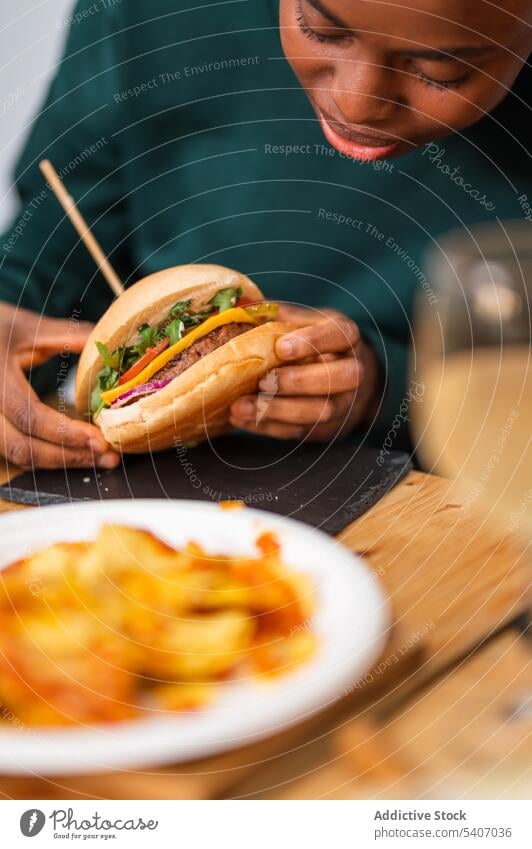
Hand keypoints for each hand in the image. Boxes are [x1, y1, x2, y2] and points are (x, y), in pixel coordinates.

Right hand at [0, 302, 119, 469]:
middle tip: (109, 458)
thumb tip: (109, 344)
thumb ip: (66, 335)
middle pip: (23, 448)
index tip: (100, 440)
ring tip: (101, 458)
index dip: (64, 433)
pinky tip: (79, 452)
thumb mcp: (25, 326)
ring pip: (22, 457)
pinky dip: (52, 456)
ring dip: (63, 462)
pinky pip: (21, 453)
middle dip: (69, 457)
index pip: (28, 415)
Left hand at [230, 306, 381, 440]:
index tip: (281, 348)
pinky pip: (300, 430)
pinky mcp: (325, 428)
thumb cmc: (313, 345)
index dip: (312, 341)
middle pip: (340, 377)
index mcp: (345, 337)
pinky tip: (241, 420)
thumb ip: (278, 315)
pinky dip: (268, 427)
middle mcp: (352, 371)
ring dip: (277, 410)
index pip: (339, 335)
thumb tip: (240, 308)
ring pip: (319, 411)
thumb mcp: (303, 322)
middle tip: (262, 382)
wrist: (344, 384)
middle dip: (299, 381)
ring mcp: (342, 403)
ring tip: (240, 406)